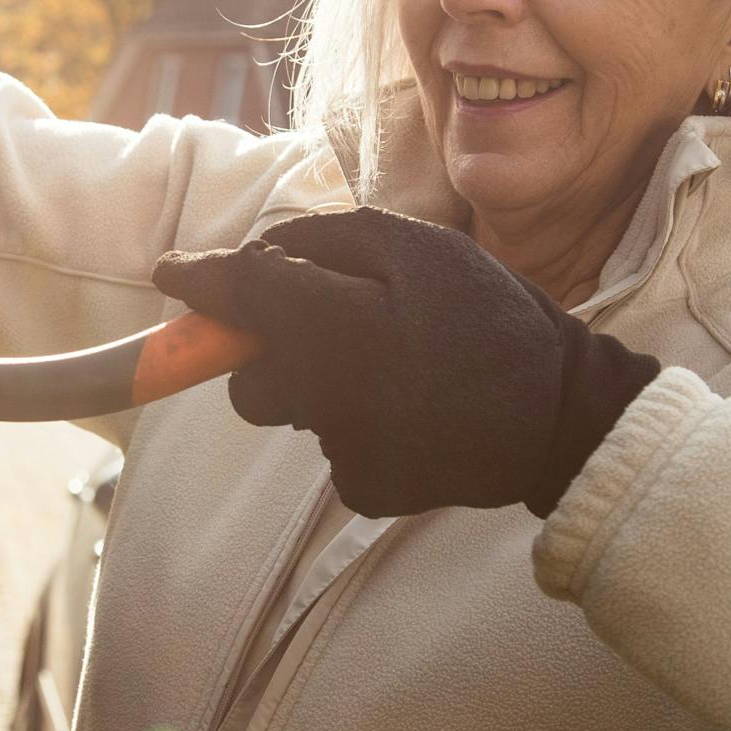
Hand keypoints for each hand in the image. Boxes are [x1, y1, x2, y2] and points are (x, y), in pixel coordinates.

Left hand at [152, 207, 658, 519]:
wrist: (559, 415)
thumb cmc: (488, 315)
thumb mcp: (416, 246)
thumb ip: (324, 240)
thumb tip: (255, 257)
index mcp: (336, 326)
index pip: (239, 296)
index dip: (198, 280)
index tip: (170, 269)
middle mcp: (326, 396)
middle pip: (249, 376)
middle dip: (267, 349)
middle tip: (328, 325)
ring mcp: (342, 451)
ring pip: (292, 410)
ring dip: (320, 384)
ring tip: (395, 366)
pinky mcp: (364, 490)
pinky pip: (331, 446)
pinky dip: (357, 424)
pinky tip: (410, 410)